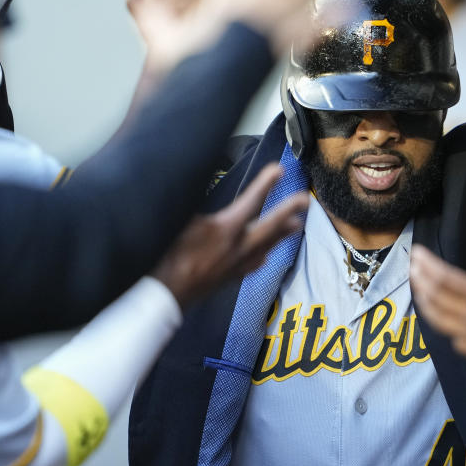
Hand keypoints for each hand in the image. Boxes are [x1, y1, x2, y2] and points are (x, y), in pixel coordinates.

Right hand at [152, 165, 307, 304]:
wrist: (161, 295)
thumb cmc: (165, 256)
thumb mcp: (179, 222)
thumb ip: (195, 207)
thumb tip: (203, 195)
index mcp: (225, 229)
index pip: (251, 201)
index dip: (266, 184)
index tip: (279, 170)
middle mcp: (237, 248)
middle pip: (269, 226)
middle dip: (288, 211)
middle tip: (305, 200)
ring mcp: (235, 266)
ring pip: (266, 247)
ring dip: (282, 235)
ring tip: (297, 226)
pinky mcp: (228, 279)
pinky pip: (253, 265)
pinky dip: (262, 256)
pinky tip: (264, 256)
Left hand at [410, 224, 465, 364]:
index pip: (443, 279)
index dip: (427, 264)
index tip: (417, 252)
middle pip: (434, 298)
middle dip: (420, 279)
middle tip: (413, 264)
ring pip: (437, 320)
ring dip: (424, 301)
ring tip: (419, 286)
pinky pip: (451, 336)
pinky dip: (440, 322)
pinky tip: (441, 314)